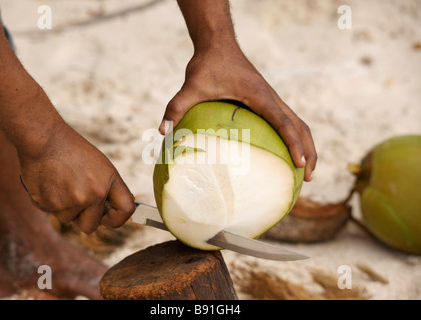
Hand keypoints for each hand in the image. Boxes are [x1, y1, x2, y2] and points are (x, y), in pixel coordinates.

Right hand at [18, 123, 134, 232]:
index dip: (117, 218)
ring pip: (68, 219)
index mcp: (108, 183)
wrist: (44, 140)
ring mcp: (70, 202)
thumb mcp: (101, 166)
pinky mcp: (49, 204)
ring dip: (65, 208)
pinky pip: (52, 213)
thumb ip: (107, 189)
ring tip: (61, 183)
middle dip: (84, 218)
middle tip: (76, 201)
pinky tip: (50, 183)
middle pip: (90, 226)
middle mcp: (92, 195)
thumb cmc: (73, 151)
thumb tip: (109, 211)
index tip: (108, 218)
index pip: (126, 210)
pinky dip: (51, 202)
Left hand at [160, 45, 316, 181]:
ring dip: (305, 145)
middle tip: (309, 178)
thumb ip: (177, 106)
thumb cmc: (208, 63)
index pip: (284, 122)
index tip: (301, 165)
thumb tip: (163, 131)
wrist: (218, 43)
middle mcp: (271, 97)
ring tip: (304, 170)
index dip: (295, 144)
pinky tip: (284, 152)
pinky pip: (286, 120)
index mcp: (260, 96)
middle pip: (301, 126)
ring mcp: (271, 98)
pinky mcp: (266, 100)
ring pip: (298, 123)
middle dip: (309, 151)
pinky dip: (293, 137)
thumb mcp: (192, 85)